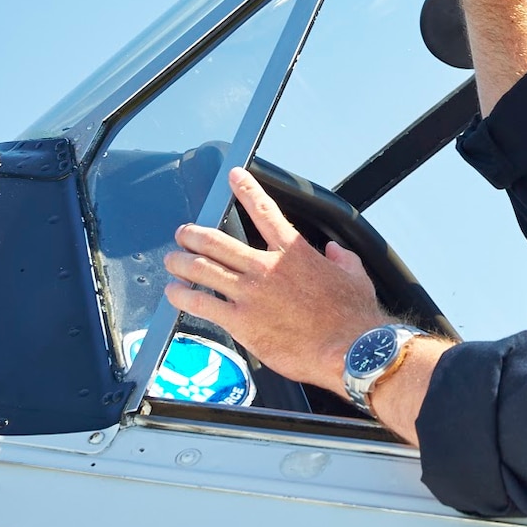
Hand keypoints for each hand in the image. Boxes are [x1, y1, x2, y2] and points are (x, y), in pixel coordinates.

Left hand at [164, 167, 386, 393]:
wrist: (348, 349)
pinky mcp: (241, 321)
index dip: (246, 189)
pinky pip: (202, 304)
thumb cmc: (353, 316)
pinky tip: (175, 294)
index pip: (264, 210)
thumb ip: (342, 258)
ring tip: (172, 261)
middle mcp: (266, 267)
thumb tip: (335, 251)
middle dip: (193, 235)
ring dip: (181, 262)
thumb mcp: (355, 276)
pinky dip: (183, 297)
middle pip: (217, 241)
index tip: (234, 177)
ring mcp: (250, 293)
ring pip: (203, 269)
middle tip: (183, 233)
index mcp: (293, 251)